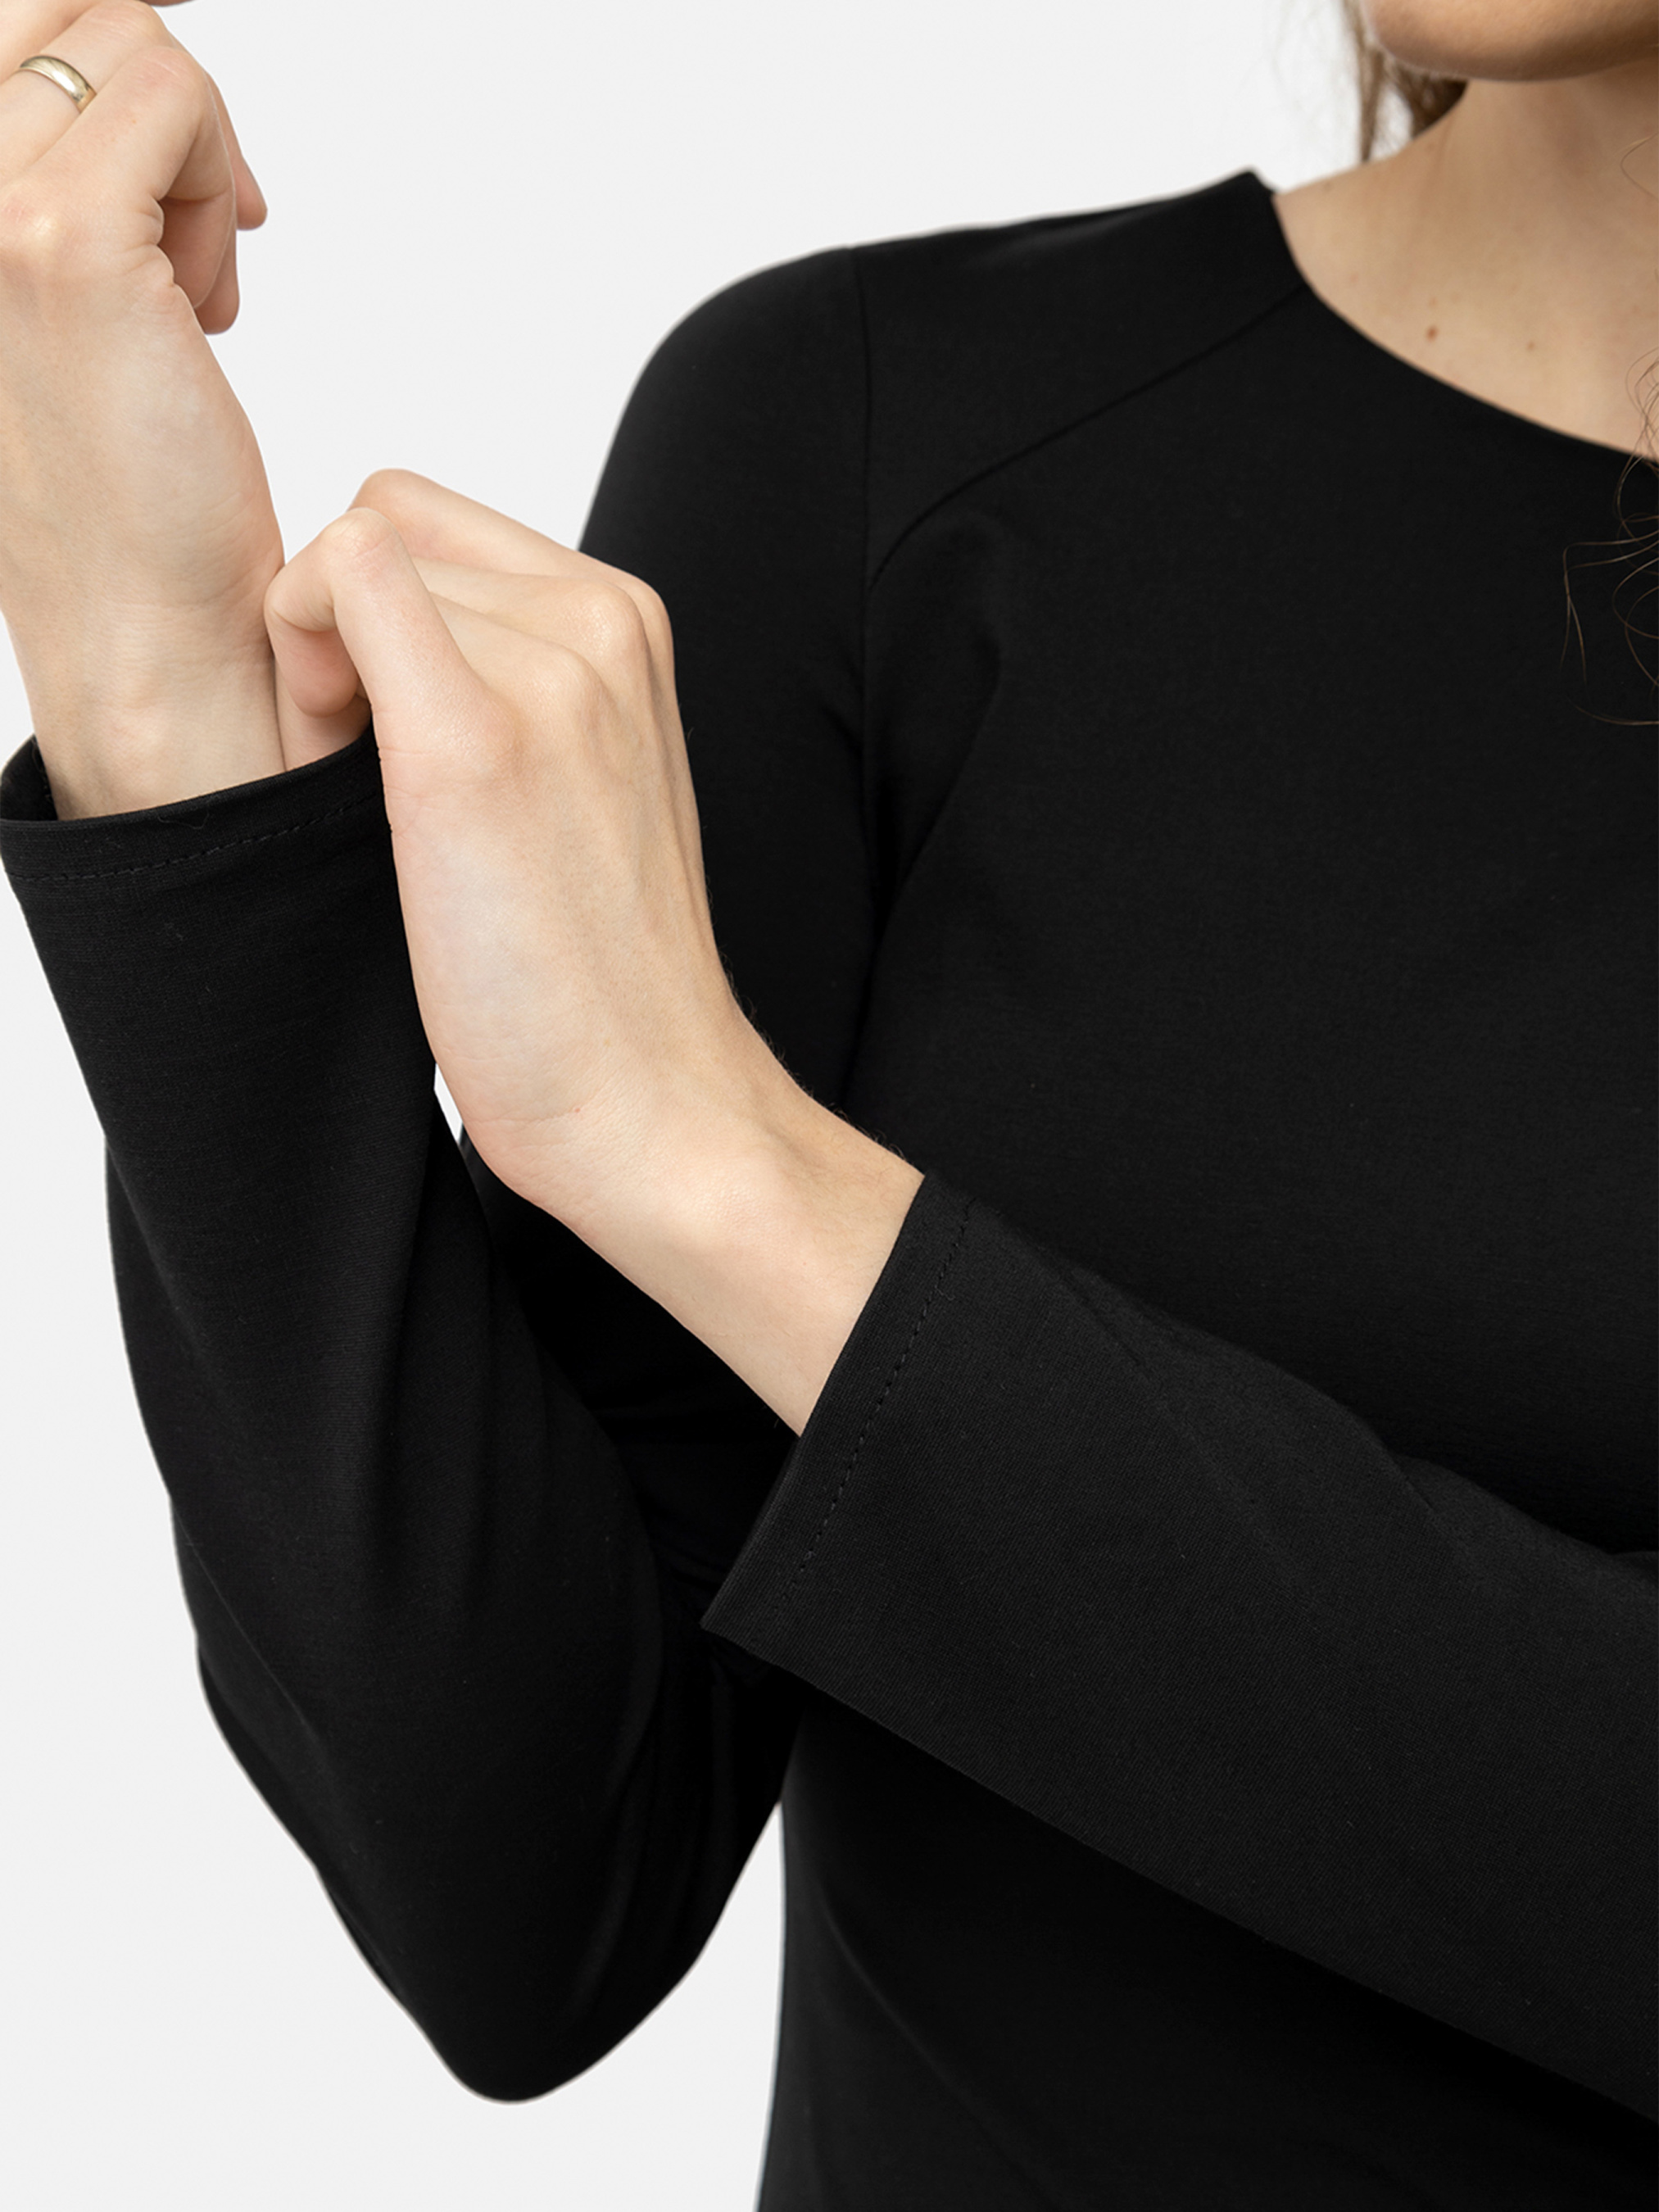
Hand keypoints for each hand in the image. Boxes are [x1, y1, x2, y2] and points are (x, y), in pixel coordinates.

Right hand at [0, 1, 281, 809]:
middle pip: (73, 13)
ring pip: (133, 48)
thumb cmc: (132, 491)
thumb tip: (133, 69)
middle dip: (156, 111)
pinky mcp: (61, 246)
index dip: (115, 91)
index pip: (18, 24)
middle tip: (182, 254)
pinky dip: (218, 182)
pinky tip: (211, 303)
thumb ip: (74, 186)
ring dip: (190, 160)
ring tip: (190, 290)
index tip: (164, 208)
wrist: (146, 626)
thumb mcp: (71, 303)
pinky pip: (175, 97)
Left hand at [263, 469, 784, 1233]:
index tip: (384, 730)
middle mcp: (604, 621)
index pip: (431, 522)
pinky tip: (332, 770)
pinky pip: (339, 577)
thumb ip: (504, 675)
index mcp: (627, 624)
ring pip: (351, 551)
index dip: (370, 609)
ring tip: (378, 799)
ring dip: (316, 662)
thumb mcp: (576, 779)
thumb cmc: (591, 969)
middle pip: (388, 520)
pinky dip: (296, 655)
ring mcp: (554, 671)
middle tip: (366, 767)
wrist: (646, 1098)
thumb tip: (360, 612)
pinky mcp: (477, 740)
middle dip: (341, 624)